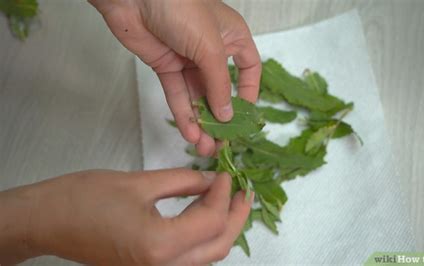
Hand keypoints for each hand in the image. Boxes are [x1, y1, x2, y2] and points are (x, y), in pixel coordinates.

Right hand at [0, 169, 252, 264]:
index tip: (227, 171)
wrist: (48, 221)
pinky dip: (204, 237)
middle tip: (243, 190)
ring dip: (223, 228)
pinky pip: (190, 258)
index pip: (212, 221)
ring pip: (208, 256)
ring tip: (231, 199)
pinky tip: (207, 213)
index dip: (224, 193)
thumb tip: (212, 179)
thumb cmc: (86, 198)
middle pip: (219, 246)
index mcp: (161, 247)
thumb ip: (184, 181)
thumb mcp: (141, 183)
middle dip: (236, 216)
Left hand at [89, 0, 261, 155]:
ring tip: (206, 147)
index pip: (248, 69)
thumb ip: (219, 84)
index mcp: (232, 36)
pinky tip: (191, 133)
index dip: (248, 92)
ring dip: (202, 122)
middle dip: (221, 116)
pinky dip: (184, 114)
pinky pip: (178, 95)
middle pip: (220, 89)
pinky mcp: (166, 67)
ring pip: (198, 96)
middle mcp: (212, 49)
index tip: (245, 116)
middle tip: (223, 142)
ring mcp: (188, 59)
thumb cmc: (181, 7)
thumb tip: (228, 114)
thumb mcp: (210, 48)